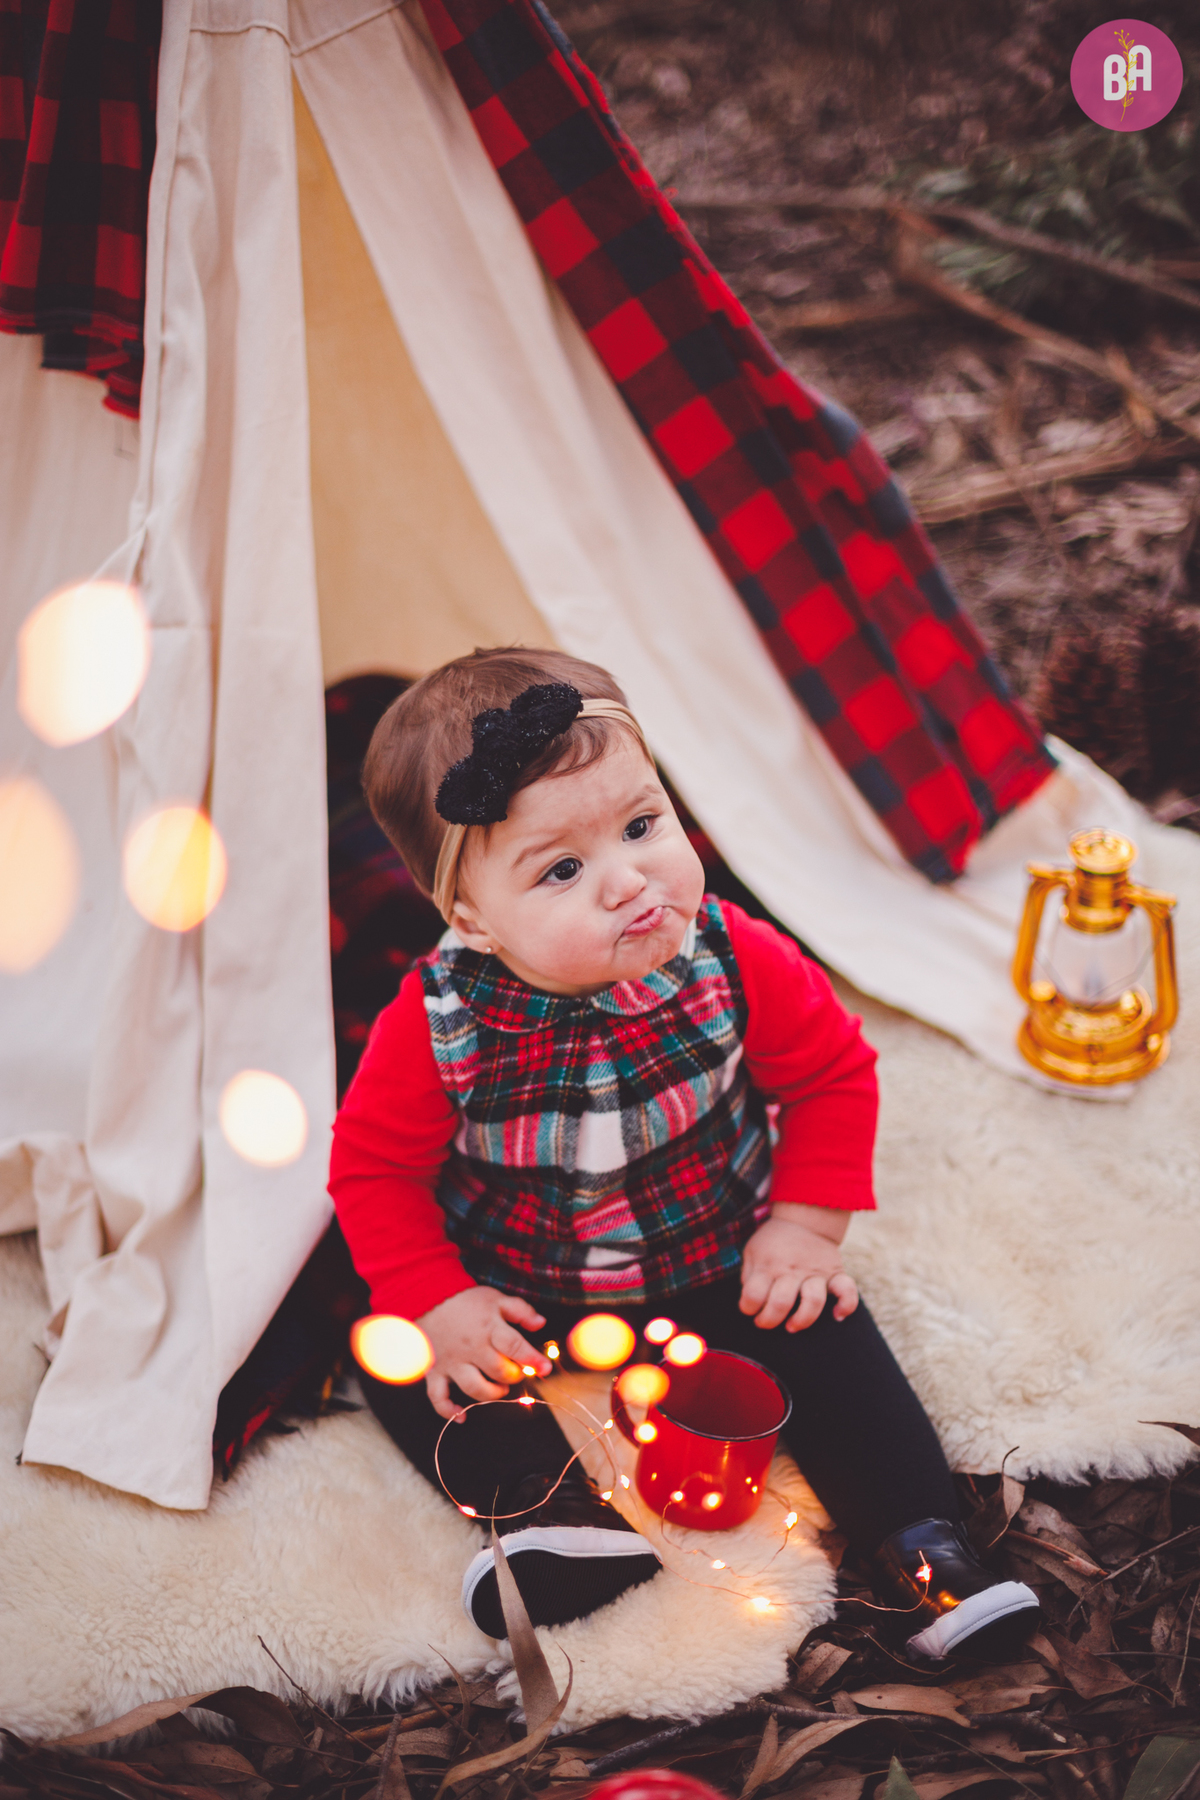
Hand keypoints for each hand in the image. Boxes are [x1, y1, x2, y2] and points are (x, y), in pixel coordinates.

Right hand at [419, 1287, 552, 1419]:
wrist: (427, 1298)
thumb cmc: (466, 1300)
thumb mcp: (496, 1298)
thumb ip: (520, 1310)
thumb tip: (541, 1323)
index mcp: (488, 1328)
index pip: (515, 1347)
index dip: (533, 1360)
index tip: (545, 1368)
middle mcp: (471, 1349)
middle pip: (499, 1371)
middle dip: (514, 1376)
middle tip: (516, 1371)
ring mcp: (452, 1363)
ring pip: (474, 1388)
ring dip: (492, 1393)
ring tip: (500, 1387)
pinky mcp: (435, 1372)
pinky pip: (438, 1397)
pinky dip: (448, 1411)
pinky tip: (461, 1416)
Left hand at [739, 1206, 858, 1331]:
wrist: (804, 1219)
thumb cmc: (773, 1242)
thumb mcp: (752, 1252)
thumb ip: (749, 1277)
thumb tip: (752, 1304)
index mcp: (768, 1264)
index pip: (753, 1295)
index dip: (747, 1308)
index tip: (750, 1309)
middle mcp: (792, 1269)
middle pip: (781, 1303)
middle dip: (769, 1320)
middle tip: (766, 1321)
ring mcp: (816, 1272)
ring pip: (813, 1301)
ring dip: (801, 1320)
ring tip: (791, 1325)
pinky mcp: (836, 1272)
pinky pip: (848, 1291)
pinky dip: (846, 1306)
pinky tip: (836, 1316)